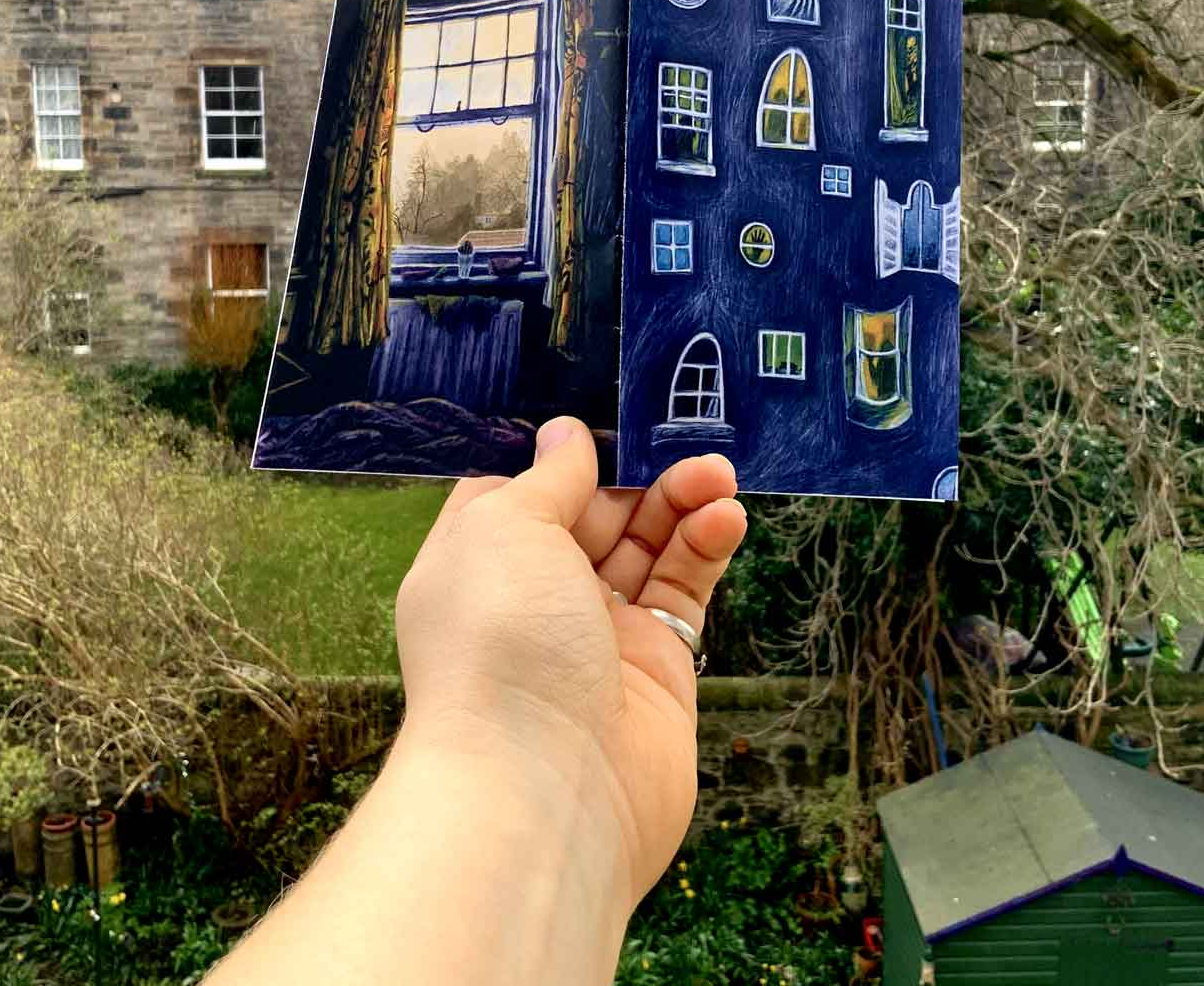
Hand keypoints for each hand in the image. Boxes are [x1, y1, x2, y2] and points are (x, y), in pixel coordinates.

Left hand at [394, 416, 747, 909]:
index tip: (604, 419)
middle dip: (635, 475)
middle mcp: (534, 599)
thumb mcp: (506, 528)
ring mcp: (598, 636)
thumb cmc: (502, 641)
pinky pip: (684, 592)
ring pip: (647, 549)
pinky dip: (706, 548)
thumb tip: (564, 434)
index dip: (561, 459)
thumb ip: (548, 479)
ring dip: (682, 503)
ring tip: (718, 472)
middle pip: (593, 516)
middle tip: (682, 438)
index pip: (519, 496)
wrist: (547, 784)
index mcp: (477, 564)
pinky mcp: (658, 668)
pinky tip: (726, 516)